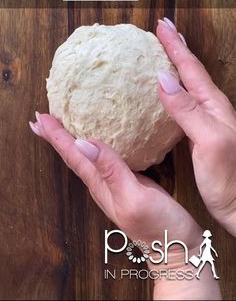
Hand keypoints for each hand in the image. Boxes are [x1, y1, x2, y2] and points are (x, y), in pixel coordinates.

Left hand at [29, 114, 220, 299]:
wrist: (176, 248)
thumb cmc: (158, 226)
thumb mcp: (134, 197)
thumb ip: (111, 171)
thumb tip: (84, 143)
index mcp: (100, 185)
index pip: (74, 156)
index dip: (56, 137)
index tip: (40, 119)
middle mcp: (102, 184)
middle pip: (75, 155)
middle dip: (56, 137)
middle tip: (42, 119)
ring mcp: (115, 184)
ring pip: (88, 157)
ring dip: (72, 141)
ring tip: (60, 127)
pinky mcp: (129, 181)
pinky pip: (105, 159)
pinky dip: (96, 146)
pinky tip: (98, 140)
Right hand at [156, 17, 235, 236]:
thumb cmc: (230, 177)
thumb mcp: (209, 141)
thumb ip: (187, 110)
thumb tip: (163, 78)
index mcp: (212, 105)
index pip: (190, 67)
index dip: (175, 45)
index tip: (161, 25)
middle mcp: (210, 108)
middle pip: (190, 70)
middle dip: (176, 48)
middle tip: (162, 31)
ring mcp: (205, 121)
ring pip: (187, 85)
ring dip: (175, 66)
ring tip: (162, 54)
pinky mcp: (198, 135)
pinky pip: (182, 104)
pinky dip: (172, 92)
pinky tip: (164, 95)